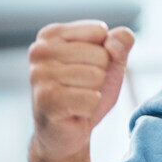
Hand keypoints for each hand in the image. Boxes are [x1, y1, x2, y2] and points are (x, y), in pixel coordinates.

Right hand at [28, 20, 134, 161]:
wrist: (69, 130)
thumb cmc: (88, 89)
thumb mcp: (112, 59)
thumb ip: (122, 40)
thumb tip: (112, 43)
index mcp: (52, 34)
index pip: (100, 31)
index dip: (105, 52)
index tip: (88, 65)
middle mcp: (40, 50)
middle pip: (100, 54)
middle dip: (100, 74)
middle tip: (82, 86)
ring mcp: (39, 75)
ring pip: (96, 76)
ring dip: (94, 91)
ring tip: (77, 96)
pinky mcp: (46, 99)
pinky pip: (91, 98)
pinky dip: (90, 107)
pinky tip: (74, 110)